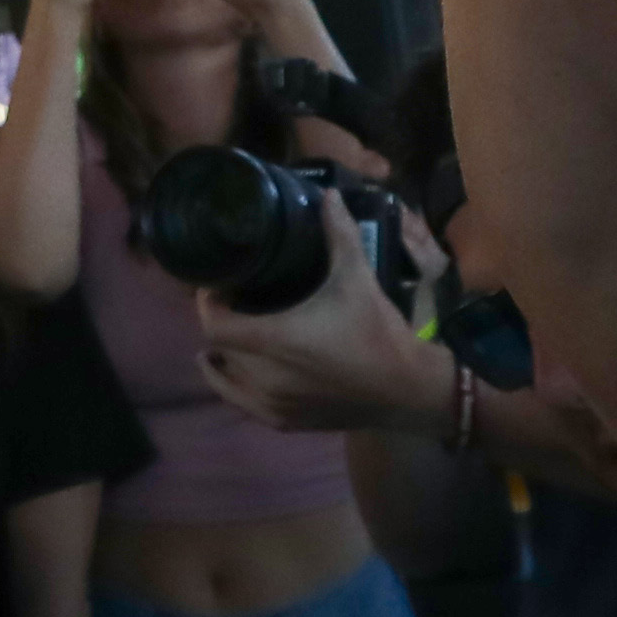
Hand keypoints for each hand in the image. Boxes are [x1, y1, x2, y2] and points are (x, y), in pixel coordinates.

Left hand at [196, 243, 440, 437]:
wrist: (408, 390)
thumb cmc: (378, 332)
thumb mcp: (357, 277)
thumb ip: (338, 234)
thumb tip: (330, 195)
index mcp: (274, 340)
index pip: (212, 324)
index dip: (208, 303)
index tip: (218, 286)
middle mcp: (264, 377)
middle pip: (218, 348)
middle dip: (220, 323)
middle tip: (233, 301)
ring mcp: (272, 404)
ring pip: (225, 379)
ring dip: (223, 355)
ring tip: (234, 332)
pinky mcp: (284, 422)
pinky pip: (242, 403)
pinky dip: (234, 385)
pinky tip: (237, 370)